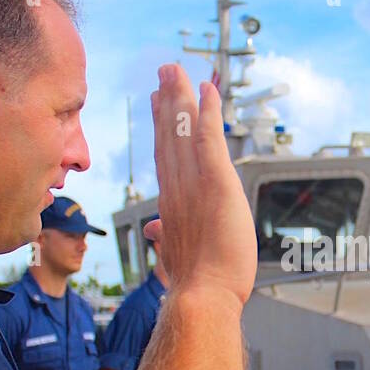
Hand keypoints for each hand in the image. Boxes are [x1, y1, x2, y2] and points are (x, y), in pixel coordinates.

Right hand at [147, 64, 256, 307]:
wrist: (201, 299)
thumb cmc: (193, 288)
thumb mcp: (174, 259)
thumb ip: (165, 239)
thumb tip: (153, 230)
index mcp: (171, 206)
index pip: (165, 158)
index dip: (161, 128)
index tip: (157, 103)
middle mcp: (177, 190)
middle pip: (168, 137)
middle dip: (166, 101)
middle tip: (164, 71)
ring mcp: (194, 185)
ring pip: (183, 132)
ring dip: (180, 97)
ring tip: (175, 69)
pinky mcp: (215, 185)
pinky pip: (209, 141)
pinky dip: (208, 114)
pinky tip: (207, 90)